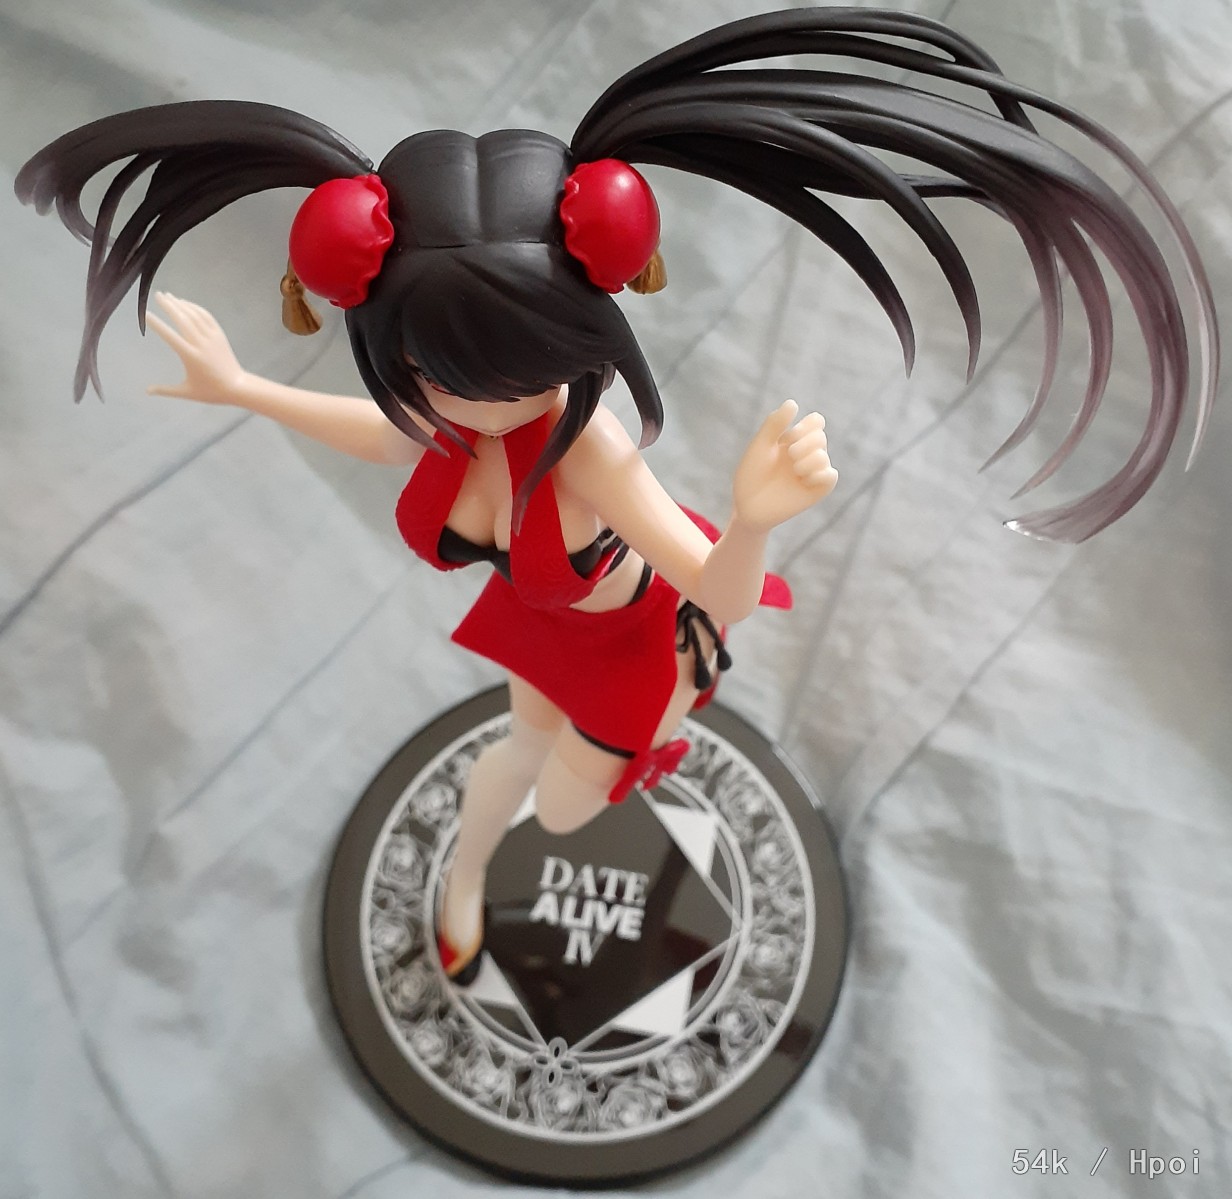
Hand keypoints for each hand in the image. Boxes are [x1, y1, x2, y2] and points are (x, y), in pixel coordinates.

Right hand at [146, 292, 245, 404]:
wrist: (238, 387)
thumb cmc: (211, 392)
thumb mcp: (186, 392)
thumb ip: (165, 390)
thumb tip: (147, 391)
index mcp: (190, 356)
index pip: (170, 336)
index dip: (157, 324)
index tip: (146, 314)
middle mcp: (201, 344)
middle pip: (182, 320)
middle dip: (168, 306)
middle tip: (157, 295)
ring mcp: (212, 338)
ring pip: (194, 316)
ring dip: (181, 304)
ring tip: (168, 296)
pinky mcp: (220, 335)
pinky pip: (207, 317)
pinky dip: (195, 308)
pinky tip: (186, 304)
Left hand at [732, 400, 837, 531]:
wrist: (747, 506)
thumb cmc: (751, 475)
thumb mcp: (760, 446)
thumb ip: (774, 424)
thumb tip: (793, 402)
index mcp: (793, 441)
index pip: (816, 422)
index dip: (808, 424)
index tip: (789, 435)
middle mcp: (805, 455)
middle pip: (820, 436)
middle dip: (804, 442)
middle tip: (789, 455)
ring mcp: (812, 473)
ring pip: (823, 455)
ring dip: (808, 459)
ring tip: (794, 470)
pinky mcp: (817, 490)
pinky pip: (831, 476)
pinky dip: (819, 473)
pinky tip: (804, 478)